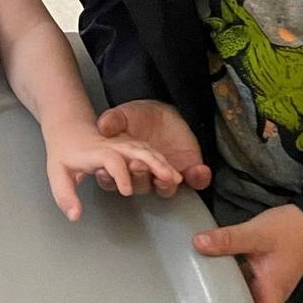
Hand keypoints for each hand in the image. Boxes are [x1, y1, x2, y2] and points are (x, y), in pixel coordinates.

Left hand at [44, 121, 182, 220]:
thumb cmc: (63, 152)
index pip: (111, 159)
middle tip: (167, 179)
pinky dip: (162, 160)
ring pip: (146, 150)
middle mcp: (112, 145)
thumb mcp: (57, 174)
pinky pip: (148, 150)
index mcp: (95, 151)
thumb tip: (75, 216)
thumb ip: (65, 196)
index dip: (120, 175)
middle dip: (153, 164)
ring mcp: (123, 143)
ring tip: (175, 177)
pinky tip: (172, 171)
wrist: (69, 127)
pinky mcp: (130, 144)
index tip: (126, 192)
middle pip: (136, 150)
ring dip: (162, 163)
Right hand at [94, 100, 211, 194]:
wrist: (163, 113)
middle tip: (138, 166)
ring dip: (165, 185)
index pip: (113, 180)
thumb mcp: (122, 115)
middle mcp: (145, 176)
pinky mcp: (188, 171)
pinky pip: (195, 181)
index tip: (104, 170)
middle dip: (138, 177)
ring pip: (165, 189)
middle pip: (140, 186)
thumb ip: (113, 120)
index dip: (109, 178)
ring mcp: (166, 176)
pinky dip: (198, 178)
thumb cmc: (138, 118)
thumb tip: (104, 126)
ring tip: (166, 176)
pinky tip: (197, 170)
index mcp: (124, 166)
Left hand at [193, 205, 302, 302]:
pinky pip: (249, 286)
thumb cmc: (291, 231)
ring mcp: (271, 283)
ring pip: (250, 302)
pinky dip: (234, 287)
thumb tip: (198, 243)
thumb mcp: (257, 234)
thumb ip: (228, 239)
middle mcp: (272, 293)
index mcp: (272, 292)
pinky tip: (216, 279)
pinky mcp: (268, 271)